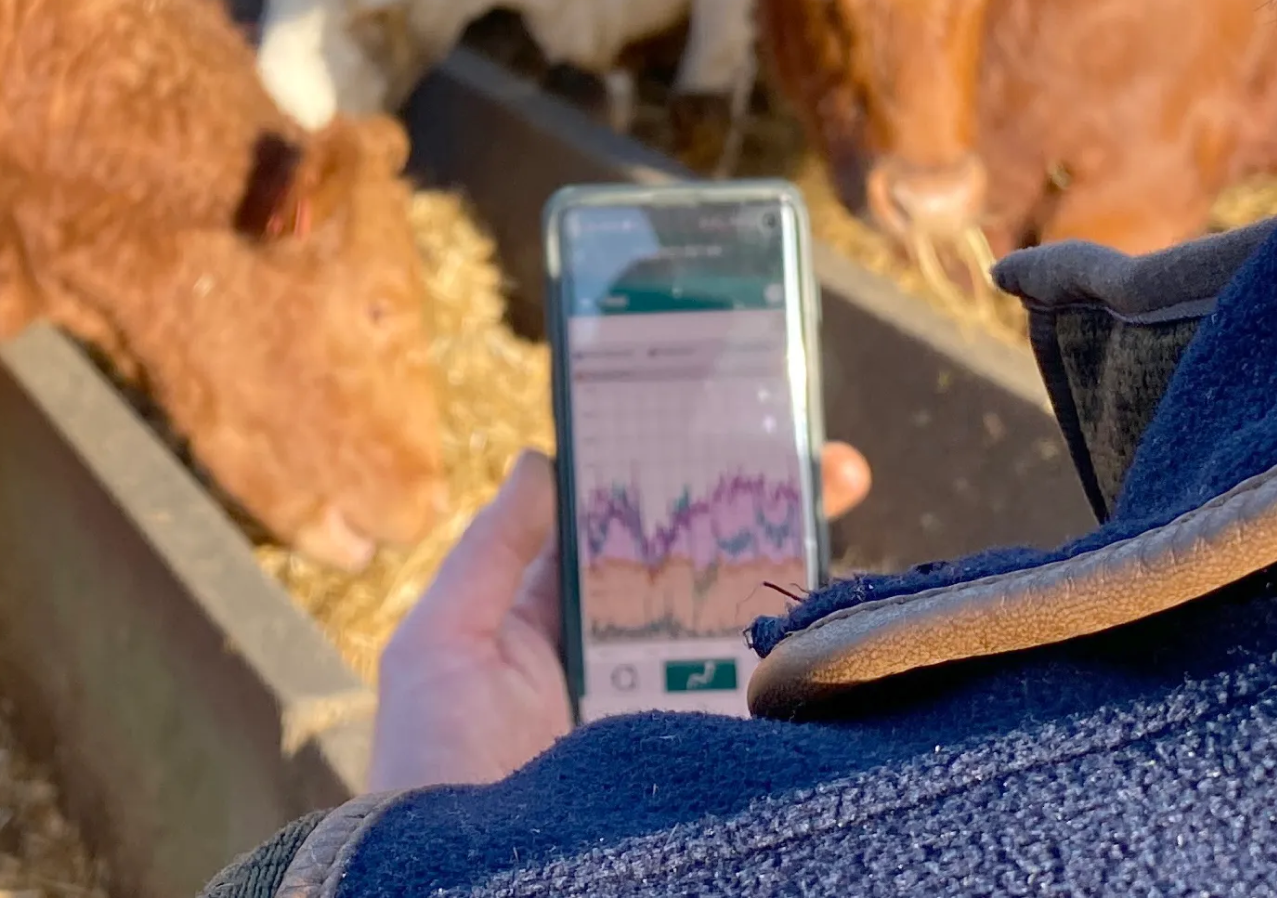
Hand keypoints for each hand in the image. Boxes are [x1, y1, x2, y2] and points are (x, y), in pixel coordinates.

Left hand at [366, 442, 872, 794]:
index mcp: (556, 619)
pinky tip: (839, 603)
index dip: (675, 476)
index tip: (728, 424)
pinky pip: (763, 695)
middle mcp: (622, 655)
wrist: (475, 882)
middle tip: (830, 463)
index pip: (626, 530)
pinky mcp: (706, 754)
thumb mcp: (441, 643)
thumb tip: (542, 457)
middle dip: (765, 508)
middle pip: (704, 564)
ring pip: (742, 619)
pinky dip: (805, 652)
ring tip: (843, 501)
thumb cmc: (433, 763)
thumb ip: (493, 553)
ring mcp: (670, 705)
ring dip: (796, 560)